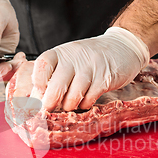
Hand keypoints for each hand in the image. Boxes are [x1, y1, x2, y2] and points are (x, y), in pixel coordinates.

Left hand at [31, 27, 149, 111]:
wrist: (122, 47)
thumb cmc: (88, 59)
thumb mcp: (68, 60)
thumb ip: (52, 76)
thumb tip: (35, 98)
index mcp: (60, 53)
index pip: (42, 64)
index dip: (37, 82)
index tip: (38, 93)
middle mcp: (74, 58)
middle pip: (56, 86)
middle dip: (50, 103)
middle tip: (48, 110)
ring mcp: (90, 68)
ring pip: (73, 96)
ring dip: (69, 106)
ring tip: (69, 105)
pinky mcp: (105, 78)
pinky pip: (90, 98)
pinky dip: (84, 104)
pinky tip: (84, 101)